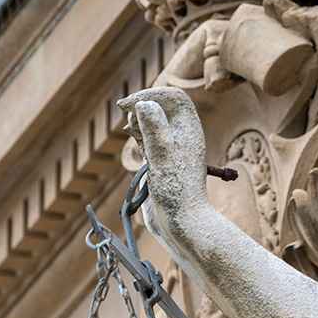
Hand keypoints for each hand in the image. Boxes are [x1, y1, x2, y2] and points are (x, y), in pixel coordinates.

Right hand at [116, 87, 209, 244]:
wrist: (180, 223)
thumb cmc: (175, 191)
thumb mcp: (162, 156)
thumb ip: (154, 128)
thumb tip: (145, 103)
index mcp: (189, 129)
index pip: (173, 96)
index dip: (150, 94)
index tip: (127, 106)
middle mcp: (183, 136)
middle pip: (161, 105)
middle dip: (141, 108)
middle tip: (130, 124)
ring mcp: (172, 148)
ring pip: (153, 122)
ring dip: (138, 122)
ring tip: (133, 136)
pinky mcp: (162, 161)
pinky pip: (148, 139)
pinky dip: (138, 136)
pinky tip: (136, 147)